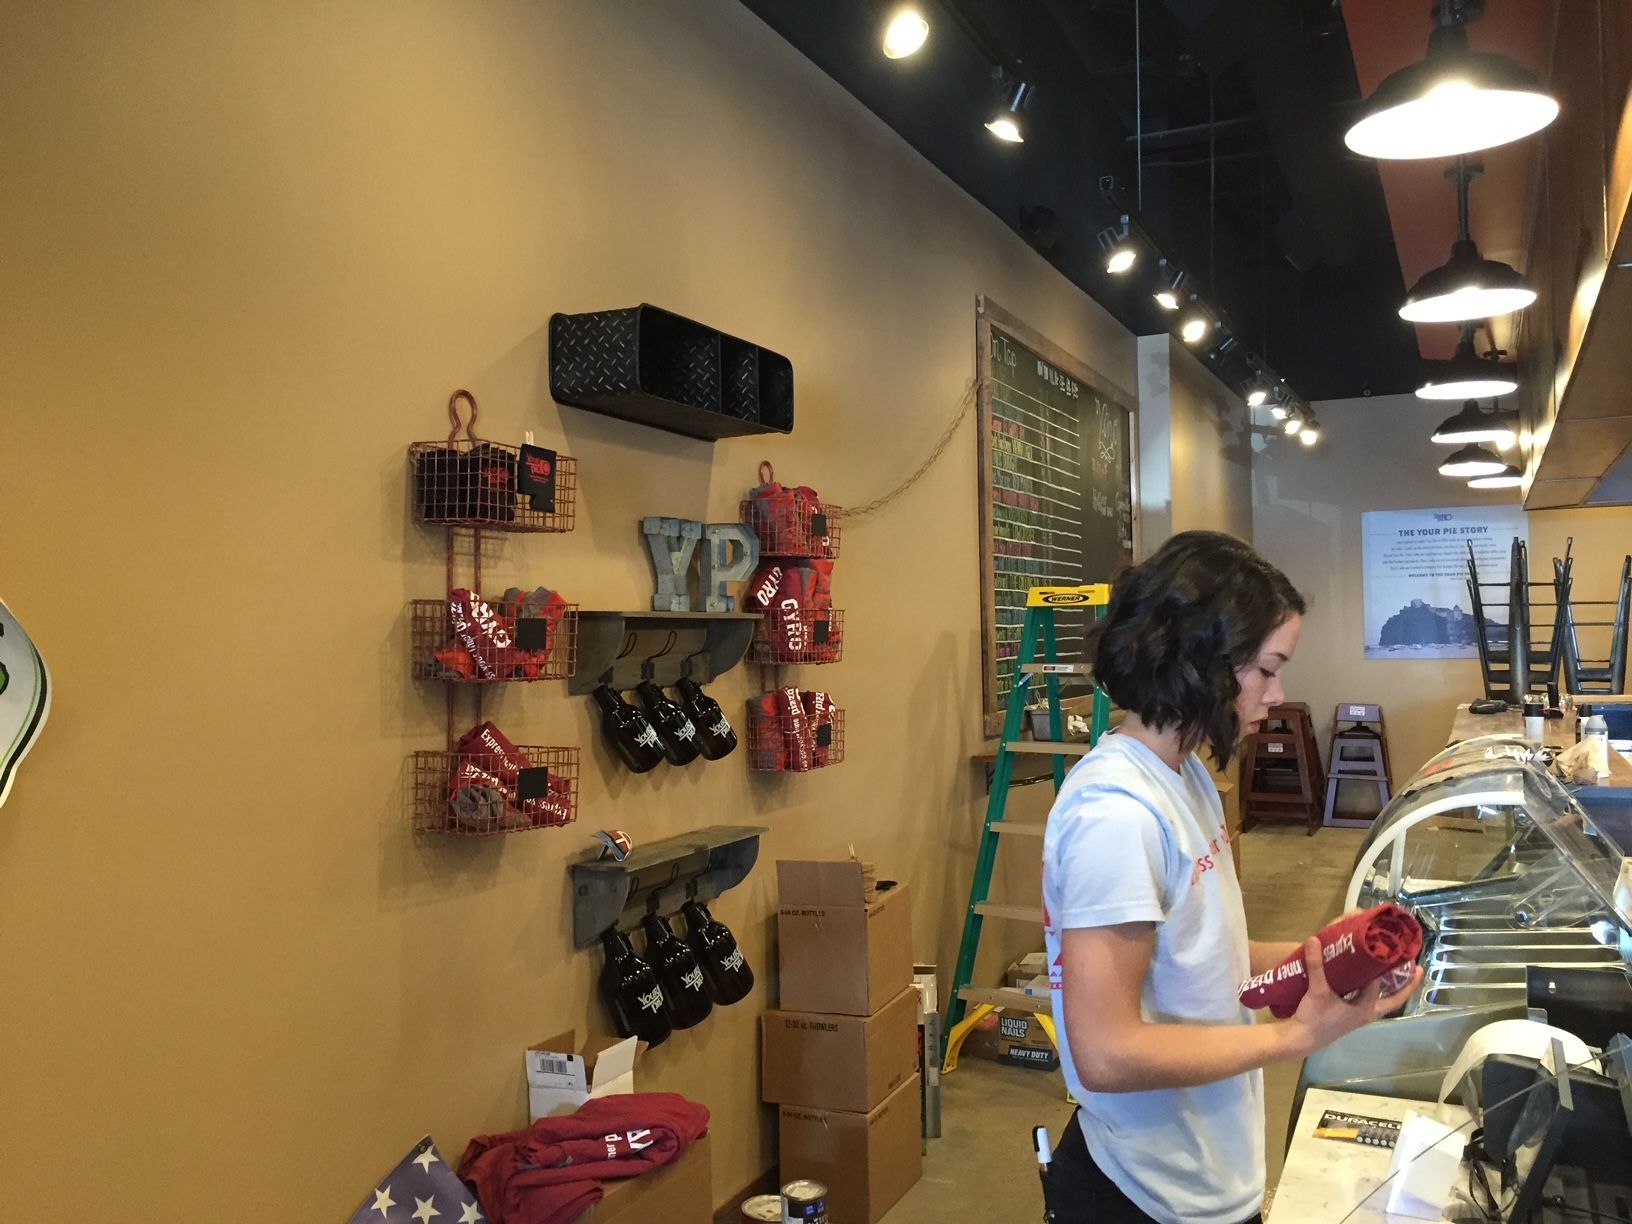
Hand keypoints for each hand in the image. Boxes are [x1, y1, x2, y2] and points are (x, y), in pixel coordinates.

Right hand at [1285, 936, 1423, 1057]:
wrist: (1302, 1040)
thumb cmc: (1315, 1019)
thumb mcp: (1317, 992)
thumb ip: (1316, 966)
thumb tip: (1313, 939)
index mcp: (1365, 1009)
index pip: (1380, 986)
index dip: (1385, 968)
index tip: (1391, 951)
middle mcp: (1366, 1013)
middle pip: (1394, 1000)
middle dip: (1406, 986)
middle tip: (1416, 969)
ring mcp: (1359, 1015)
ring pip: (1382, 1000)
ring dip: (1391, 988)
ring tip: (1395, 971)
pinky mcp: (1349, 1015)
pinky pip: (1368, 1000)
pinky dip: (1372, 989)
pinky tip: (1365, 979)